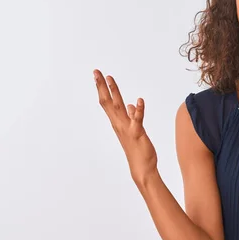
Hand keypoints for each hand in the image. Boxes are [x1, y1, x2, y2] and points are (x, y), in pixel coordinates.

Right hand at [94, 69, 157, 184]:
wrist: (142, 168)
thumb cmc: (138, 150)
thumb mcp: (135, 129)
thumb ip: (132, 116)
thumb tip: (132, 106)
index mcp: (118, 122)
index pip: (108, 102)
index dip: (103, 88)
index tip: (98, 75)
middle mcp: (119, 124)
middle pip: (107, 102)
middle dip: (102, 86)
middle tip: (96, 72)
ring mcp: (126, 128)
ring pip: (118, 107)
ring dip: (114, 92)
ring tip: (110, 78)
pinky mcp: (137, 133)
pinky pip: (137, 120)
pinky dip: (138, 110)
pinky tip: (140, 100)